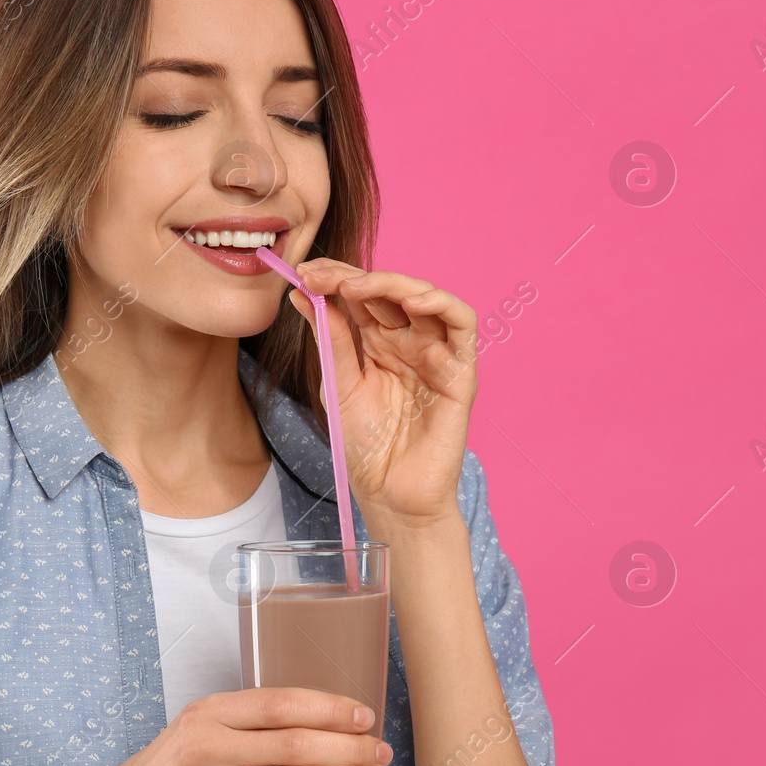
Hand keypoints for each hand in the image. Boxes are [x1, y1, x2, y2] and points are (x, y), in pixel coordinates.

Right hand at [87, 687, 391, 765]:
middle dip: (346, 747)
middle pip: (294, 743)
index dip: (328, 708)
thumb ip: (243, 722)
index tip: (360, 715)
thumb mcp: (193, 730)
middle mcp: (210, 747)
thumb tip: (313, 719)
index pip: (279, 703)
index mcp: (207, 714)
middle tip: (377, 749)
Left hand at [291, 259, 476, 528]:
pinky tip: (414, 302)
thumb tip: (303, 295)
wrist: (389, 493)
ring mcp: (437, 353)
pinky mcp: (461, 371)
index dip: (336, 278)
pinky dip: (443, 304)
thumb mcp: (339, 385)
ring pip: (426, 298)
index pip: (362, 296)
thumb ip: (330, 341)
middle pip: (390, 292)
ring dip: (395, 283)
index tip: (304, 273)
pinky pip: (462, 325)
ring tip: (358, 286)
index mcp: (380, 343)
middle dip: (355, 277)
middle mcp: (410, 341)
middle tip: (323, 275)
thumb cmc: (367, 447)